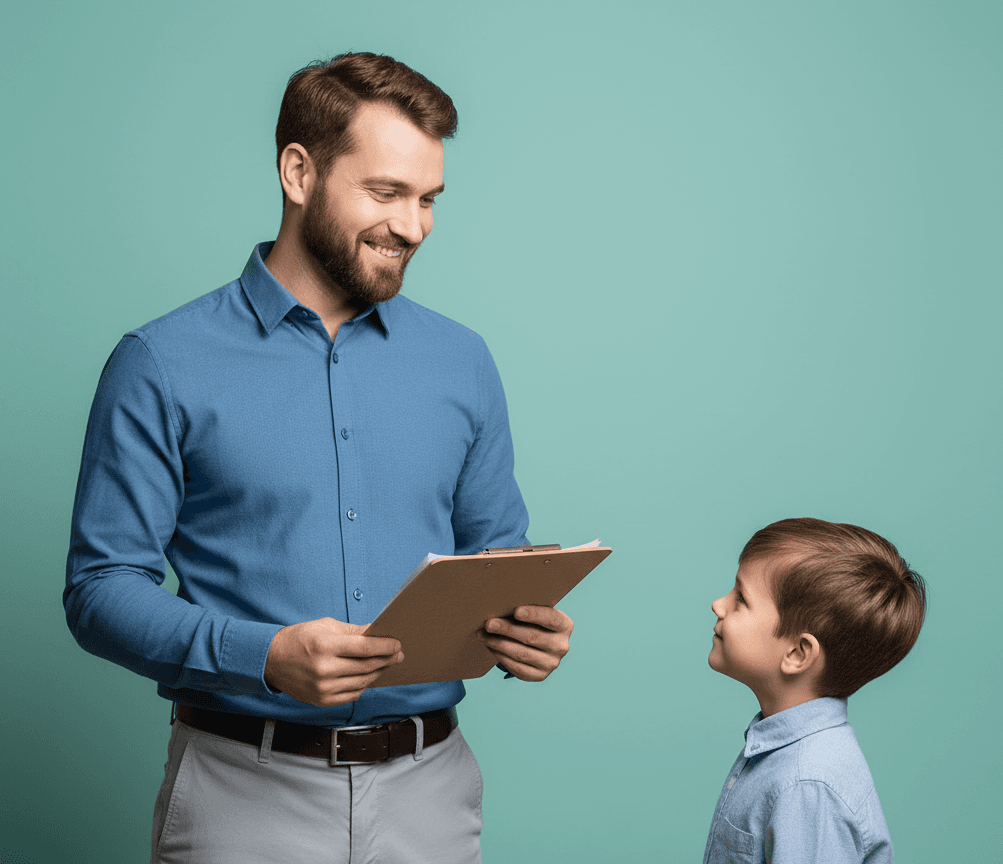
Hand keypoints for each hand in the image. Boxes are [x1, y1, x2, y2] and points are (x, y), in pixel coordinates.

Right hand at [264, 617, 403, 705]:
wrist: (270, 660)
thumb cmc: (298, 639)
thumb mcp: (325, 626)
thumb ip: (353, 632)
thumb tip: (377, 633)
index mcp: (325, 647)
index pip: (365, 647)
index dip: (385, 646)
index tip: (397, 644)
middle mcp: (324, 670)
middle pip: (367, 666)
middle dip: (386, 660)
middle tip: (398, 655)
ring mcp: (323, 688)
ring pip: (362, 682)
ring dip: (377, 673)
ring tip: (385, 664)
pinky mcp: (322, 700)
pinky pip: (352, 695)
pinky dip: (363, 685)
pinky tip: (368, 676)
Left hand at [477, 606, 573, 681]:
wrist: (540, 644)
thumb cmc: (534, 622)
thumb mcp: (537, 613)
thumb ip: (525, 609)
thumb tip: (499, 604)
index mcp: (564, 625)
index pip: (550, 618)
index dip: (534, 614)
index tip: (516, 611)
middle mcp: (561, 646)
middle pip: (532, 637)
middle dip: (507, 629)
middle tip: (489, 624)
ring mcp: (552, 663)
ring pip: (521, 653)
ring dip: (498, 643)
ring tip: (483, 635)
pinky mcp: (540, 676)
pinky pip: (517, 667)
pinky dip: (501, 656)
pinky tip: (490, 646)